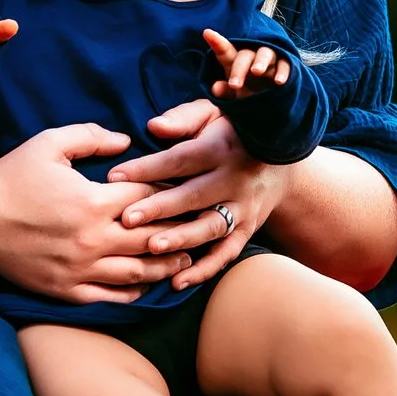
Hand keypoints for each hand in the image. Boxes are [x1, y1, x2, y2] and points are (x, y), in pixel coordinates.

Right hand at [0, 124, 190, 304]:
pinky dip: (134, 292)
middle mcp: (93, 239)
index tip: (187, 187)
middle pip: (153, 238)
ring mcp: (81, 269)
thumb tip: (124, 140)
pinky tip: (147, 286)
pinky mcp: (66, 290)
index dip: (170, 190)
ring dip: (167, 266)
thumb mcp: (49, 143)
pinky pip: (110, 297)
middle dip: (180, 231)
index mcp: (93, 201)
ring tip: (187, 260)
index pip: (148, 196)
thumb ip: (90, 136)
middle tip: (202, 227)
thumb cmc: (10, 178)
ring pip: (138, 272)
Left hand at [106, 99, 282, 289]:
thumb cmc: (232, 133)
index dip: (148, 168)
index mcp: (220, 148)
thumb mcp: (213, 114)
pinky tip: (176, 282)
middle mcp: (234, 180)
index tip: (115, 177)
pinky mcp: (247, 230)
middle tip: (127, 218)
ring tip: (152, 248)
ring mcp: (243, 208)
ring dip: (182, 239)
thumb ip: (184, 118)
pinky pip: (226, 254)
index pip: (180, 159)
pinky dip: (204, 270)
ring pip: (211, 227)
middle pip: (194, 196)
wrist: (281, 161)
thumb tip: (153, 127)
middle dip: (160, 208)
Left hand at [201, 28, 290, 99]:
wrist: (272, 98)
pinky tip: (279, 82)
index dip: (217, 42)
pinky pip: (284, 64)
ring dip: (261, 61)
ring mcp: (269, 59)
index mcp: (236, 61)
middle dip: (239, 69)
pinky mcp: (284, 64)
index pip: (225, 51)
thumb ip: (225, 91)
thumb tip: (215, 88)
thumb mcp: (236, 94)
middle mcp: (252, 56)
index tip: (207, 33)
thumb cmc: (249, 91)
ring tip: (256, 72)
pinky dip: (282, 71)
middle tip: (234, 85)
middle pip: (245, 55)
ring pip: (266, 53)